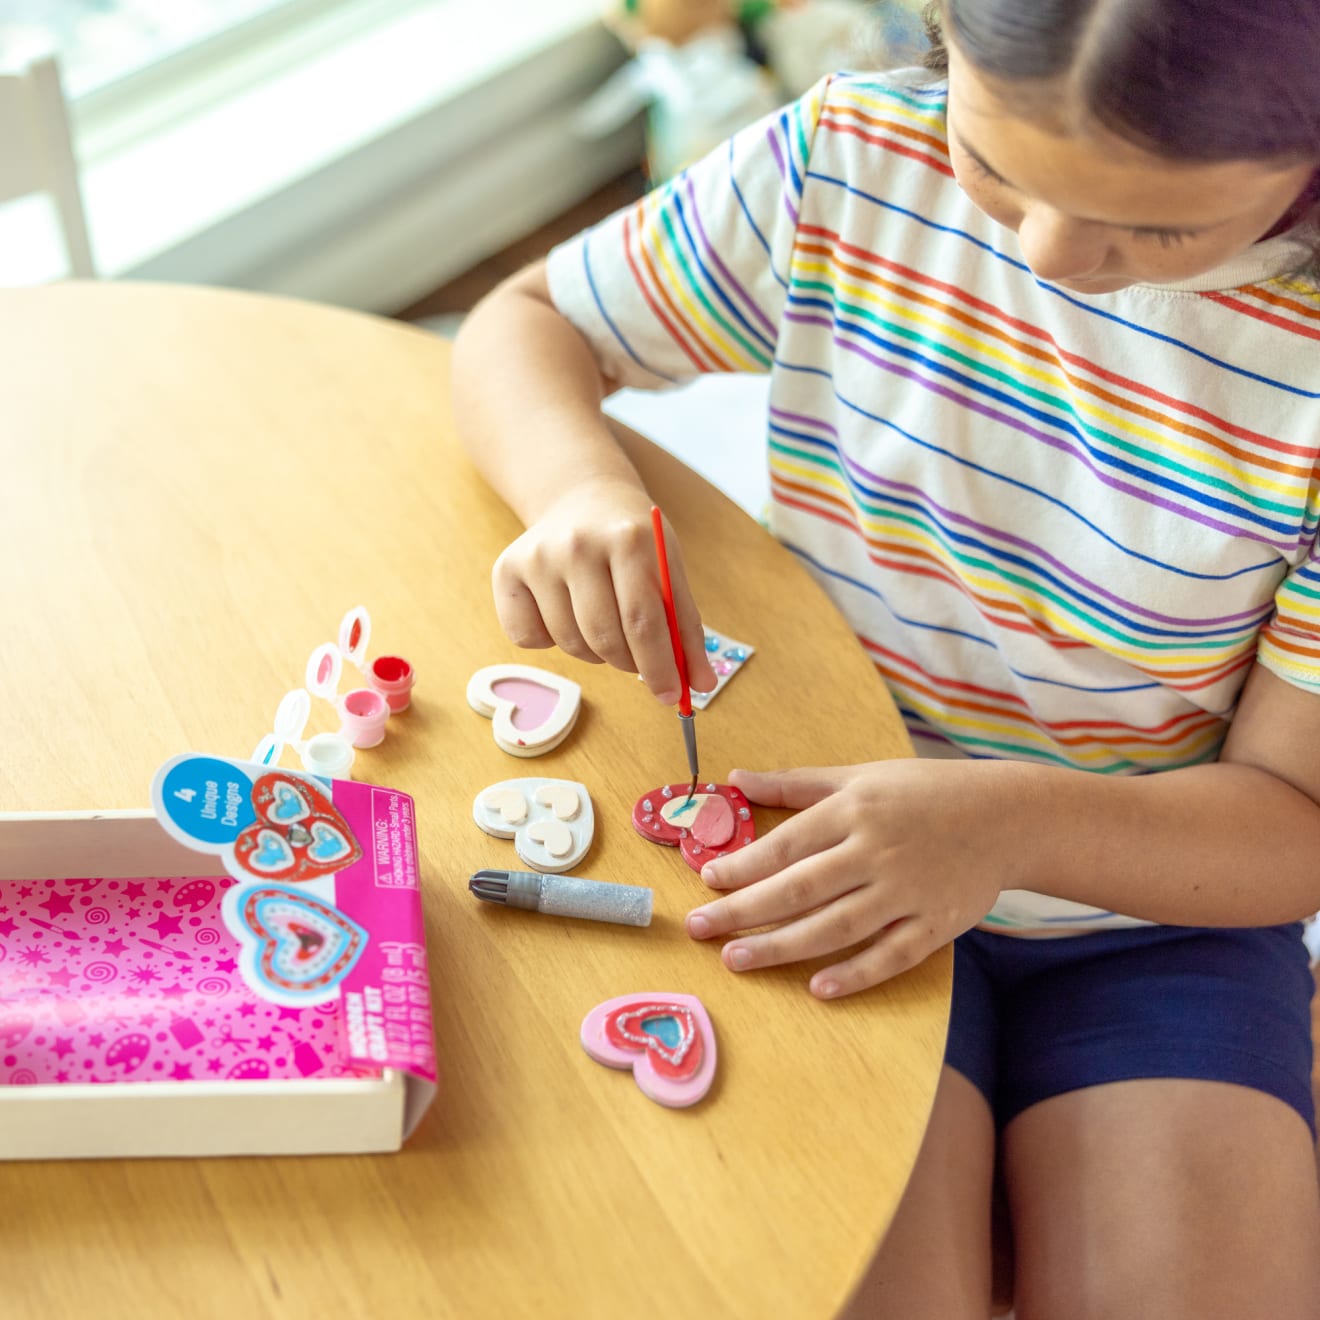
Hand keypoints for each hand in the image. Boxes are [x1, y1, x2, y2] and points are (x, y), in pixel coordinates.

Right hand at [492, 476, 716, 701]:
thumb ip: (684, 627)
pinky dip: (550, 643)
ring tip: (604, 625)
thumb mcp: (668, 568)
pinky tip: (564, 613)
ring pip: (569, 643)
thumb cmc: (632, 542)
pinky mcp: (506, 570)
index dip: (659, 667)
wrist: (582, 497)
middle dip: (628, 663)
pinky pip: (528, 639)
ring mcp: (537, 557)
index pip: (644, 621)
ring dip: (594, 653)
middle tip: (637, 661)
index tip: (671, 696)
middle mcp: (577, 545)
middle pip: (604, 637)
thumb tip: (699, 686)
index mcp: (628, 539)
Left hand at [685, 761, 1017, 997]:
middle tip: (700, 929)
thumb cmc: (923, 792)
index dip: (744, 865)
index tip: (707, 882)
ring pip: (836, 926)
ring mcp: (907, 891)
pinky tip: (818, 989)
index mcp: (855, 810)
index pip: (787, 844)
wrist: (1007, 816)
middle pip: (801, 889)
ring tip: (737, 960)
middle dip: (745, 911)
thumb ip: (795, 783)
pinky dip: (855, 974)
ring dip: (783, 947)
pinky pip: (890, 955)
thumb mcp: (859, 776)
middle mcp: (876, 851)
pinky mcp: (936, 924)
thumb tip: (734, 777)